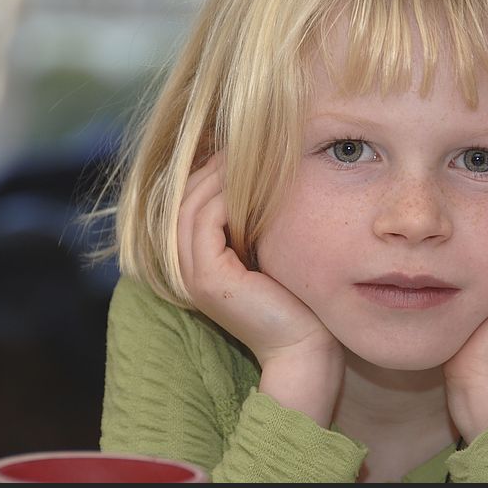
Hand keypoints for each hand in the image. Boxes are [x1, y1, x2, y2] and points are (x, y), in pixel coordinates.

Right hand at [177, 152, 341, 368]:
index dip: (204, 174)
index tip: (233, 149)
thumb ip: (249, 224)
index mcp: (196, 264)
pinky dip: (223, 196)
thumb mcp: (265, 252)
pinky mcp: (209, 280)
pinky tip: (248, 180)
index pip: (186, 206)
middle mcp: (186, 271)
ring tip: (241, 153)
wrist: (305, 346)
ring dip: (215, 176)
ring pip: (190, 207)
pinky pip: (205, 222)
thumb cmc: (295, 299)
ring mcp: (193, 277)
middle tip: (235, 141)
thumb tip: (252, 180)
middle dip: (207, 167)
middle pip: (181, 201)